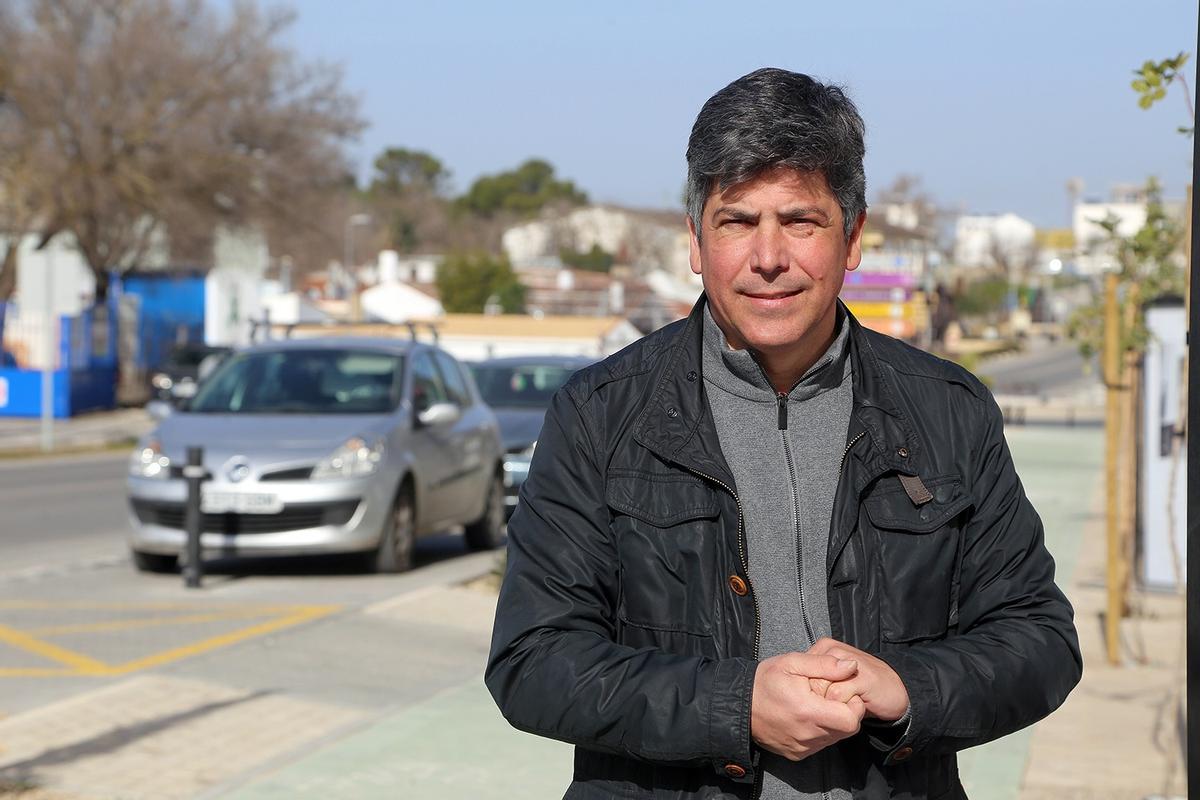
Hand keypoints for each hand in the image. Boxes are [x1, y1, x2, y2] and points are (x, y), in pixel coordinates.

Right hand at [750, 652, 866, 760]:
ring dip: (833, 722)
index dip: (853, 704)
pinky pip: (820, 744)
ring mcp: (803, 747)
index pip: (851, 719)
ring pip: (835, 737)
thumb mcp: (792, 662)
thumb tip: (851, 665)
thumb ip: (825, 664)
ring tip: (815, 705)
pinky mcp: (797, 753)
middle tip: (829, 697)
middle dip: (845, 712)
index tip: (841, 691)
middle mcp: (807, 735)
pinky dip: (820, 731)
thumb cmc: (764, 681)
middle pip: (847, 730)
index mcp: (808, 712)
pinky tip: (806, 717)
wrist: (738, 706)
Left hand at [806, 638, 909, 721]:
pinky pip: (837, 695)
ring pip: (822, 689)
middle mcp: (834, 650)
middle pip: (809, 680)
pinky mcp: (861, 677)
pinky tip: (855, 703)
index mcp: (825, 647)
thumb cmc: (860, 686)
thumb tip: (794, 688)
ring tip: (846, 701)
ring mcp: (848, 662)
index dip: (807, 689)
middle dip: (818, 696)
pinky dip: (842, 705)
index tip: (820, 696)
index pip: (801, 670)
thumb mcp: (832, 678)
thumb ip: (813, 677)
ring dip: (831, 703)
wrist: (894, 690)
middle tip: (836, 699)